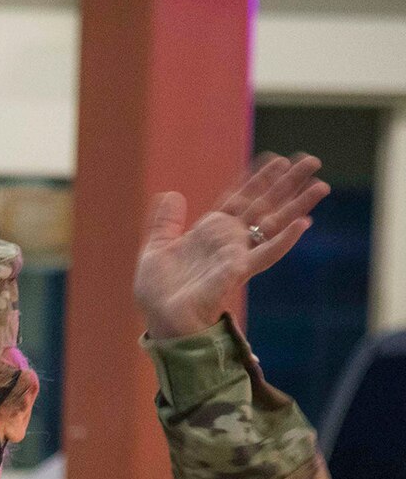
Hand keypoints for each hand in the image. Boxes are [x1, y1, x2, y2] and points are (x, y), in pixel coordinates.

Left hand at [135, 153, 328, 341]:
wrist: (161, 319)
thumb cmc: (158, 292)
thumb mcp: (156, 249)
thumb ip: (165, 223)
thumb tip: (170, 194)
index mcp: (210, 232)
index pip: (239, 198)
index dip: (257, 179)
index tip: (275, 158)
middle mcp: (228, 240)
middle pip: (264, 204)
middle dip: (287, 183)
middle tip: (312, 160)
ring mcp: (237, 254)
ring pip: (274, 223)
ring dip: (297, 204)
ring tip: (321, 185)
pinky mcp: (238, 270)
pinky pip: (267, 252)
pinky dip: (284, 239)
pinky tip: (304, 223)